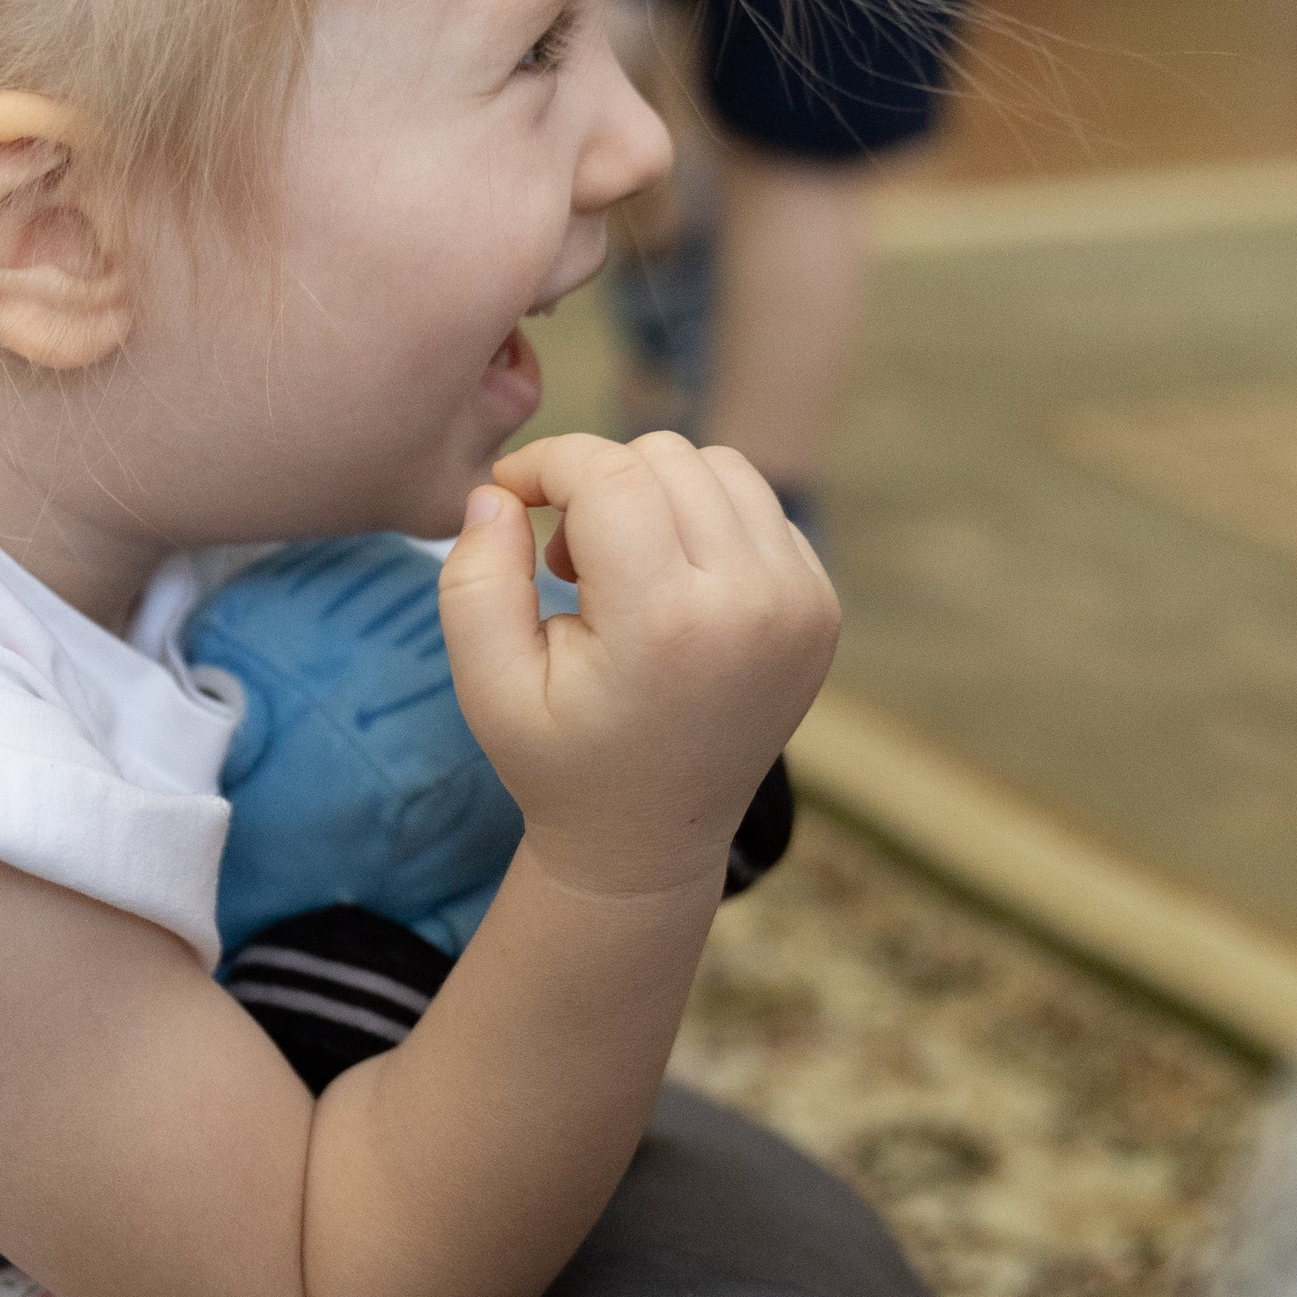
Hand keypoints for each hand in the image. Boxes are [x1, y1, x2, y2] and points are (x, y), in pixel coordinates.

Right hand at [438, 430, 838, 903]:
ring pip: (719, 467)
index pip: (609, 475)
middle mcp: (752, 604)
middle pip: (665, 459)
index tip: (511, 491)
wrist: (652, 838)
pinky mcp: (821, 606)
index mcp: (666, 624)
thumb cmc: (560, 760)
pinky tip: (672, 584)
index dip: (546, 463)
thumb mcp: (487, 685)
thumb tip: (498, 490)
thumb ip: (474, 580)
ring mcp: (800, 604)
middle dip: (598, 483)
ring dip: (654, 491)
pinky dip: (706, 519)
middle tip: (565, 562)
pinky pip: (759, 506)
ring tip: (619, 567)